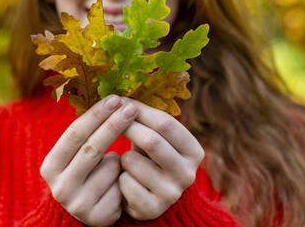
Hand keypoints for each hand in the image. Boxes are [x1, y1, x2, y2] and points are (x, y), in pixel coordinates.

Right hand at [40, 95, 137, 226]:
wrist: (88, 210)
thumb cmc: (86, 171)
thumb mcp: (78, 153)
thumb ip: (88, 132)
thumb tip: (112, 98)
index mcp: (50, 166)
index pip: (74, 134)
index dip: (96, 115)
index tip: (115, 98)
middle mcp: (60, 187)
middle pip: (92, 148)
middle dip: (114, 125)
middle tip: (131, 108)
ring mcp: (78, 205)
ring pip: (110, 167)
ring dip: (120, 160)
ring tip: (116, 164)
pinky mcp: (99, 217)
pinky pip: (122, 186)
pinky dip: (125, 178)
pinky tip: (120, 182)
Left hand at [119, 98, 203, 220]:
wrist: (150, 197)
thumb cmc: (150, 158)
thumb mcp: (156, 137)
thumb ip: (146, 119)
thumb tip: (119, 95)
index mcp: (193, 151)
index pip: (166, 123)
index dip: (140, 109)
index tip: (121, 101)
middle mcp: (188, 173)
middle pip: (152, 140)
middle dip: (126, 126)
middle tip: (110, 119)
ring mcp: (172, 193)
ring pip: (133, 162)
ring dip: (123, 157)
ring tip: (126, 160)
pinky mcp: (152, 209)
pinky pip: (124, 183)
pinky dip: (118, 177)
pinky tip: (123, 179)